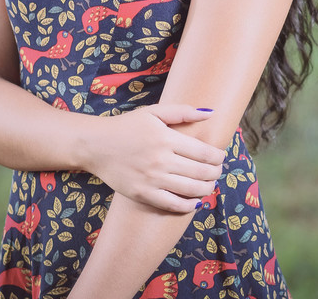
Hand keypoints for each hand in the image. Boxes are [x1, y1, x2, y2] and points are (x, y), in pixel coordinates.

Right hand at [86, 105, 224, 211]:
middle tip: (217, 172)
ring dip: (206, 189)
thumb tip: (210, 112)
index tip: (220, 157)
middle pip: (201, 172)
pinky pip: (173, 204)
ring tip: (209, 185)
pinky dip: (189, 205)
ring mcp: (152, 179)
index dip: (218, 157)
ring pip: (190, 189)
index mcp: (166, 138)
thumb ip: (182, 112)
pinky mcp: (143, 194)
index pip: (203, 152)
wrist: (97, 145)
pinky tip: (194, 201)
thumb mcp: (154, 112)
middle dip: (215, 173)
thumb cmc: (128, 126)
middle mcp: (161, 159)